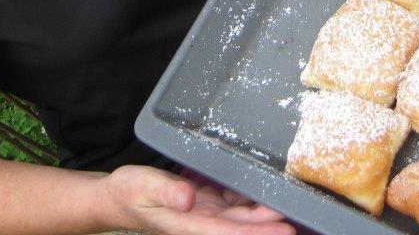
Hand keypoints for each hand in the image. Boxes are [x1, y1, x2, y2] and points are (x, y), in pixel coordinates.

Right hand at [103, 165, 294, 234]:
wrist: (117, 197)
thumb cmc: (128, 192)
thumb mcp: (144, 187)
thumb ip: (167, 192)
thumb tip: (189, 198)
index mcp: (190, 225)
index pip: (232, 234)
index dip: (260, 233)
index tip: (285, 229)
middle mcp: (202, 223)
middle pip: (243, 227)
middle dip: (271, 222)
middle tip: (301, 213)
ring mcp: (205, 214)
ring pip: (241, 216)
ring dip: (264, 211)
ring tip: (290, 198)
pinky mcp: (205, 204)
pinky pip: (233, 203)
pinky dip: (249, 197)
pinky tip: (263, 187)